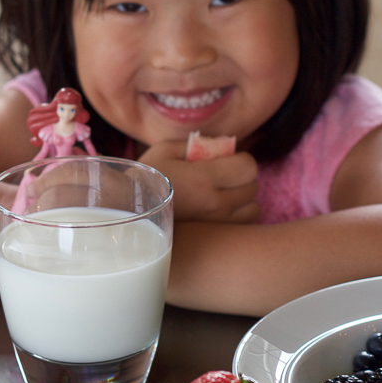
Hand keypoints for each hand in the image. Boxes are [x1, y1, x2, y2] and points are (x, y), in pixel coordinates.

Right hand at [139, 140, 259, 223]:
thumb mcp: (165, 150)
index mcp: (204, 179)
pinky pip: (243, 225)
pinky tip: (221, 210)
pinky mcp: (213, 238)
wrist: (127, 214)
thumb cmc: (145, 179)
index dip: (241, 159)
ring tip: (225, 194)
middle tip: (225, 175)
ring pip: (253, 209)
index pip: (248, 167)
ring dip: (244, 199)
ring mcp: (216, 224)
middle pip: (253, 187)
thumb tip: (222, 144)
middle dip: (242, 177)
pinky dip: (238, 216)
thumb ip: (197, 144)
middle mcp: (215, 204)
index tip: (228, 159)